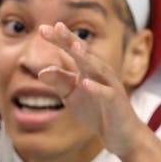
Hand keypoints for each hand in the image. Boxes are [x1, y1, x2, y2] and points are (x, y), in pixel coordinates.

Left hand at [37, 22, 146, 155]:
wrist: (120, 134)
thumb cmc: (96, 110)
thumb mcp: (72, 96)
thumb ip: (59, 82)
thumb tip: (40, 72)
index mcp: (88, 69)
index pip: (73, 51)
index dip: (59, 40)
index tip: (42, 29)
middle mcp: (100, 73)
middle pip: (85, 53)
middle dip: (71, 40)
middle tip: (57, 27)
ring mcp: (110, 86)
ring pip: (97, 69)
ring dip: (85, 57)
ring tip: (73, 47)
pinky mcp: (116, 102)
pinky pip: (105, 93)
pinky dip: (96, 88)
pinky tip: (84, 82)